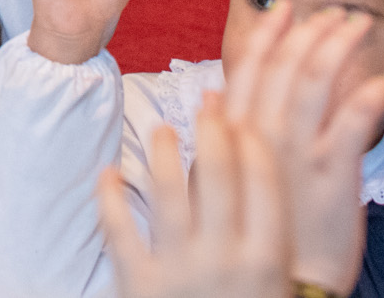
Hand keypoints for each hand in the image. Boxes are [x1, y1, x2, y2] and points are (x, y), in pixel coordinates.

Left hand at [100, 93, 287, 297]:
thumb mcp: (275, 284)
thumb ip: (271, 236)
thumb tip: (270, 173)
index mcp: (268, 260)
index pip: (264, 180)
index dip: (252, 139)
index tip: (244, 115)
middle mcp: (226, 260)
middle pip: (218, 174)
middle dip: (212, 129)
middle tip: (206, 104)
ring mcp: (179, 271)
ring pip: (166, 190)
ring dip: (161, 152)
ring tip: (159, 130)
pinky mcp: (139, 284)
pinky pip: (118, 229)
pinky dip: (110, 197)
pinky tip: (108, 174)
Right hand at [221, 1, 383, 294]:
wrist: (281, 282)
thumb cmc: (255, 228)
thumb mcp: (222, 175)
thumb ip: (222, 131)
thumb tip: (213, 94)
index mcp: (236, 132)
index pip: (250, 70)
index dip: (269, 35)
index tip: (286, 10)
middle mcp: (264, 135)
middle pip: (287, 67)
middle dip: (312, 31)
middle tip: (334, 11)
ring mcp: (298, 154)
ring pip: (316, 83)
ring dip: (338, 46)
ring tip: (359, 25)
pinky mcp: (333, 177)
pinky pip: (352, 128)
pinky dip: (368, 98)